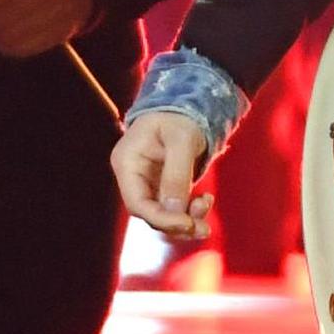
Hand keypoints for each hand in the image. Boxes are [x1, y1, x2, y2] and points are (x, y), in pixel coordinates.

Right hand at [111, 111, 212, 239]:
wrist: (185, 106)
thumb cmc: (179, 116)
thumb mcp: (181, 140)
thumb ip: (177, 174)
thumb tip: (175, 211)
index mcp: (127, 163)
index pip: (137, 203)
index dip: (161, 219)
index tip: (187, 223)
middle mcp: (133, 177)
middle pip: (149, 214)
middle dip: (177, 223)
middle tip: (204, 228)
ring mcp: (147, 183)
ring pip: (163, 215)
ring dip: (187, 220)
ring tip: (207, 205)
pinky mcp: (162, 187)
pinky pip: (173, 208)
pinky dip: (190, 211)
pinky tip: (205, 200)